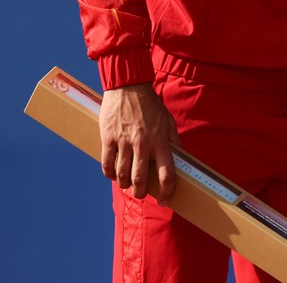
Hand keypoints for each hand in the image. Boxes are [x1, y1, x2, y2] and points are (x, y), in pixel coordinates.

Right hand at [99, 83, 179, 205]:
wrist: (128, 86)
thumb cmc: (150, 105)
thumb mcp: (168, 121)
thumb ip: (174, 141)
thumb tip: (179, 159)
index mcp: (161, 141)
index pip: (167, 173)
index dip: (167, 191)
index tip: (164, 200)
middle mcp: (143, 144)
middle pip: (140, 180)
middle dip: (140, 192)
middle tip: (139, 194)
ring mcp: (124, 141)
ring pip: (122, 175)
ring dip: (124, 184)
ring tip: (126, 184)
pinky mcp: (109, 138)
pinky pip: (107, 164)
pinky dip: (109, 174)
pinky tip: (112, 174)